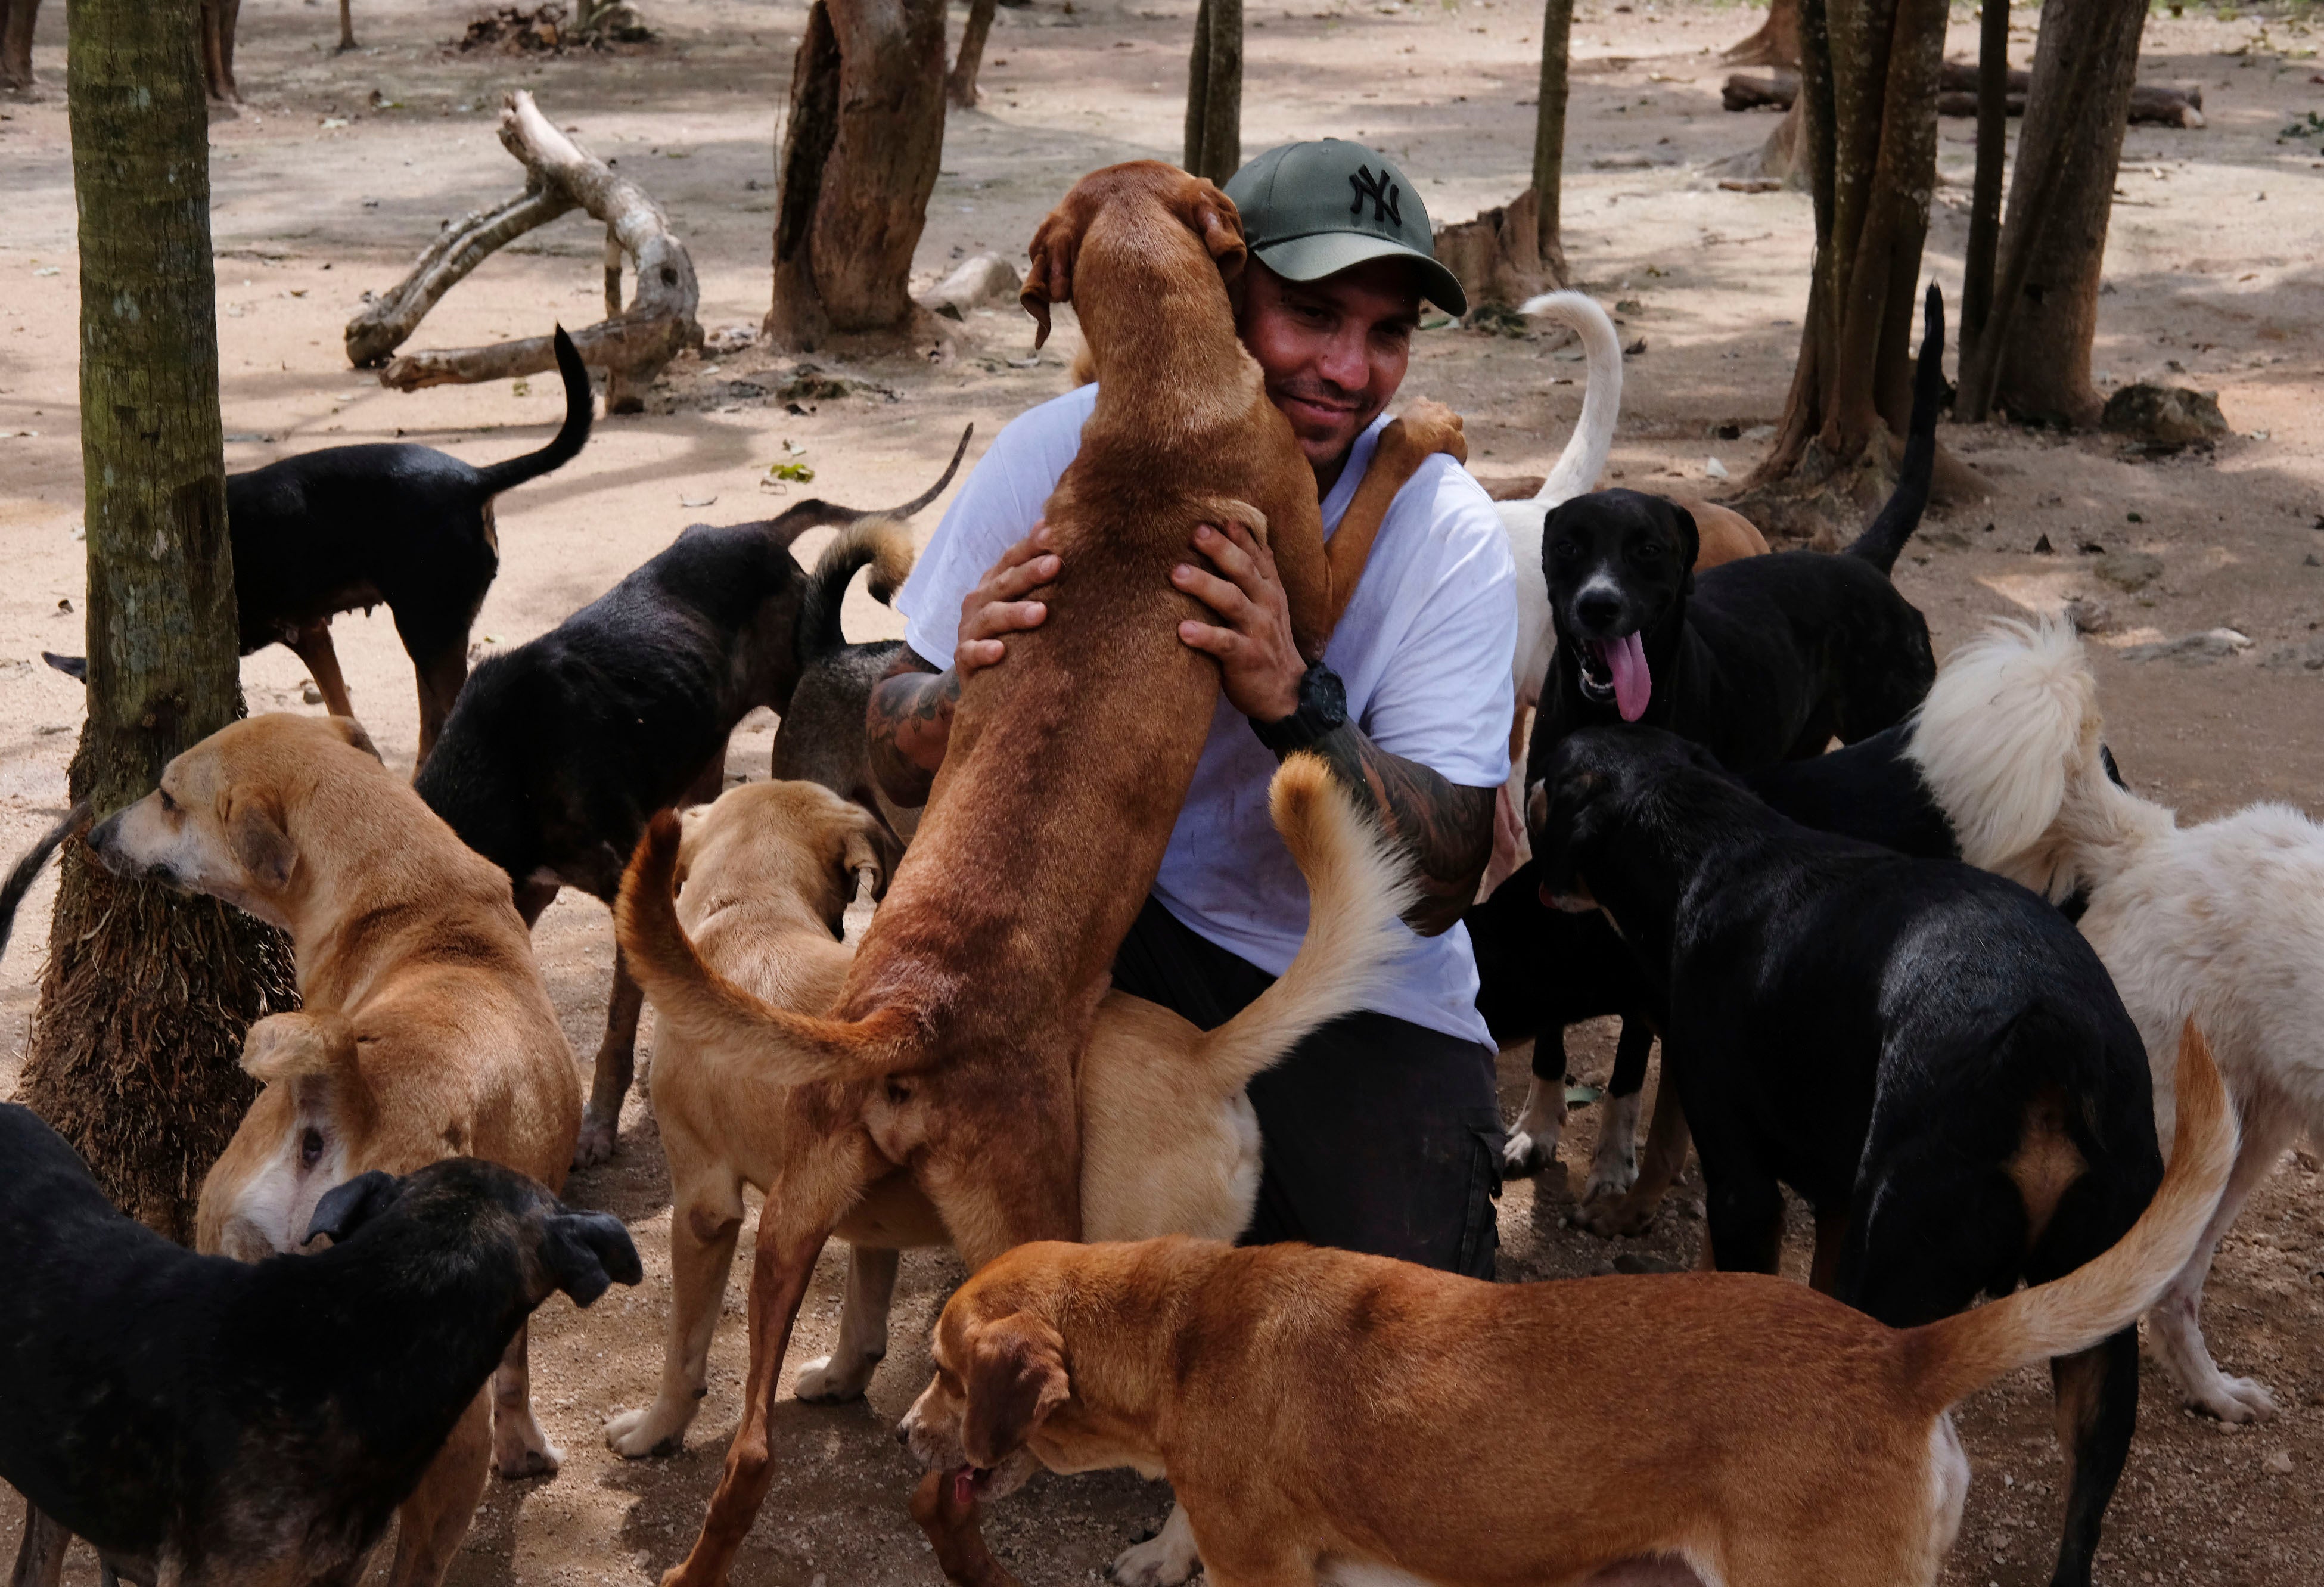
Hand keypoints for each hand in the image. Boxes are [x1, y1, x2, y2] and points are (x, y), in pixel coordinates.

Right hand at [957, 523, 1060, 678]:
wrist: (983, 677)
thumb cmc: (1014, 633)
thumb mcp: (1024, 601)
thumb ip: (1034, 571)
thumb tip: (1050, 526)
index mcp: (995, 583)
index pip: (1013, 558)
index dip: (1032, 546)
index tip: (1055, 534)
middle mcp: (980, 601)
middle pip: (1005, 583)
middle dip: (1030, 573)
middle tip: (1055, 564)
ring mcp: (970, 629)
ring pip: (991, 616)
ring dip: (1014, 613)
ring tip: (1040, 613)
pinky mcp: (964, 659)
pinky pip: (971, 653)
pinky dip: (983, 651)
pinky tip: (1000, 651)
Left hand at [1174, 520, 1304, 723]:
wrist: (1287, 692)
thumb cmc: (1267, 642)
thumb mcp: (1268, 603)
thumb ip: (1255, 570)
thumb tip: (1236, 528)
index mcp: (1270, 589)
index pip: (1255, 554)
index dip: (1238, 534)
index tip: (1215, 514)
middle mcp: (1267, 604)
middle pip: (1242, 570)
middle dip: (1219, 549)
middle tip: (1194, 532)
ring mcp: (1258, 631)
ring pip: (1232, 601)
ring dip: (1204, 586)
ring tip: (1176, 574)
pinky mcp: (1247, 658)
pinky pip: (1224, 644)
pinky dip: (1204, 636)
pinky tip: (1183, 630)